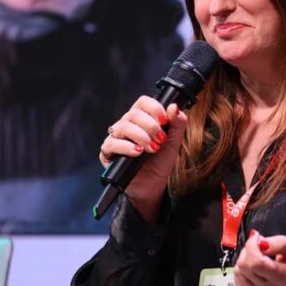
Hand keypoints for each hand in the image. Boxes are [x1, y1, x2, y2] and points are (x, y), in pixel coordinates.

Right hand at [99, 96, 187, 219]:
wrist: (153, 184)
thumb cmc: (160, 161)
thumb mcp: (173, 142)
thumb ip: (177, 124)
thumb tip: (174, 107)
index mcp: (142, 118)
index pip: (143, 102)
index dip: (154, 108)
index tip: (164, 120)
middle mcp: (127, 125)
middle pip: (133, 114)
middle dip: (151, 126)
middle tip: (161, 140)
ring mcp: (116, 137)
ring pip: (123, 127)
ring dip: (141, 136)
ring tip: (152, 148)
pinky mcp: (108, 152)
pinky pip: (111, 144)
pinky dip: (126, 147)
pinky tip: (137, 152)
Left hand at [234, 230, 285, 285]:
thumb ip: (280, 243)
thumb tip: (261, 243)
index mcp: (280, 276)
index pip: (255, 262)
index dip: (251, 246)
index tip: (257, 237)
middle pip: (244, 266)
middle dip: (247, 250)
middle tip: (258, 245)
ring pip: (238, 272)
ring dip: (244, 259)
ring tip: (257, 255)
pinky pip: (238, 280)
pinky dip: (242, 269)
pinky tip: (253, 265)